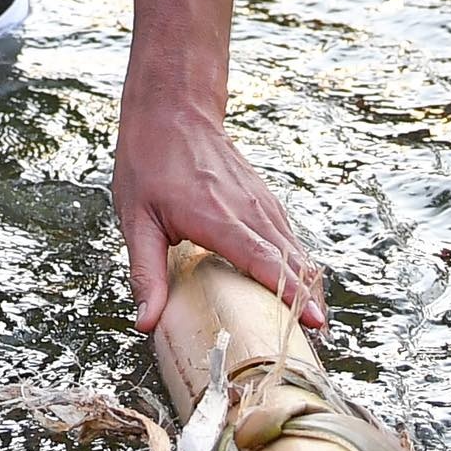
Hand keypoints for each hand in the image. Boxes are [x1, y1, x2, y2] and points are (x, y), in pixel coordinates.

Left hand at [115, 0, 325, 333]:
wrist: (174, 108)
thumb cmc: (149, 161)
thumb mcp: (135, 219)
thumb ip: (145, 272)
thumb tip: (146, 323)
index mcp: (217, 216)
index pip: (262, 260)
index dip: (289, 293)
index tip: (314, 321)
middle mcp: (247, 208)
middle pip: (290, 260)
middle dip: (307, 301)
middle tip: (315, 343)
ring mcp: (259, 200)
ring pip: (294, 248)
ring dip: (307, 284)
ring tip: (313, 324)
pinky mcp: (262, 198)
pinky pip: (288, 235)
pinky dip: (299, 264)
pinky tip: (300, 287)